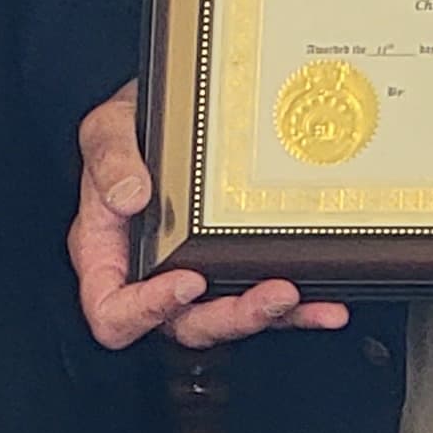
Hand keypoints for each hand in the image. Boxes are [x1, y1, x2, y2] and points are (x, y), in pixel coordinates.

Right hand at [72, 83, 348, 351]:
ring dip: (267, 317)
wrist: (175, 107)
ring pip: (227, 321)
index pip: (113, 311)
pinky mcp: (231, 270)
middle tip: (269, 293)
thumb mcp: (107, 129)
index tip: (186, 281)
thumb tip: (129, 195)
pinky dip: (298, 311)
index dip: (147, 311)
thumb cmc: (130, 128)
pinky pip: (260, 300)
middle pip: (182, 325)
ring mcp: (194, 278)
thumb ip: (110, 159)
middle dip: (229, 317)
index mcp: (107, 255)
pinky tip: (325, 304)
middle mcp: (150, 277)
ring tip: (297, 295)